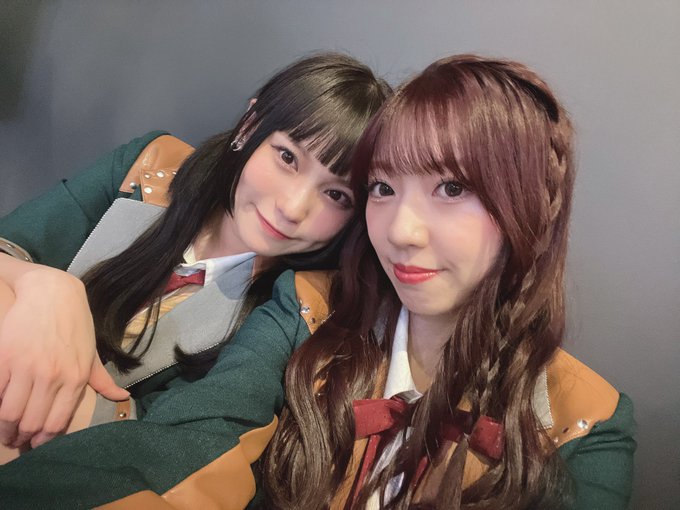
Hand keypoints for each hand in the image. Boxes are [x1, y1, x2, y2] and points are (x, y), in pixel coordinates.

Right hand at [0, 265, 128, 447]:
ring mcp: (27, 367)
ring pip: (10, 413)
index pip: (56, 422)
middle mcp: (53, 376)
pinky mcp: (5, 357)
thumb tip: (122, 397)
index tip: (34, 443)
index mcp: (76, 378)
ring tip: (4, 429)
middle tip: (15, 439)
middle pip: (31, 422)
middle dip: (21, 437)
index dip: (43, 439)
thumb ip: (102, 379)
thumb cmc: (75, 323)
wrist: (52, 293)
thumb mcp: (92, 352)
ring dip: (5, 427)